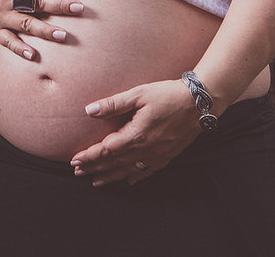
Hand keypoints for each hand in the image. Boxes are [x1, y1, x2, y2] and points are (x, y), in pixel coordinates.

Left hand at [70, 79, 200, 185]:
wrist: (200, 103)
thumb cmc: (168, 94)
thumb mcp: (139, 94)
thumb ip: (113, 104)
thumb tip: (89, 110)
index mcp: (136, 135)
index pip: (106, 151)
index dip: (89, 157)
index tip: (75, 161)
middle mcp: (146, 150)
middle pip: (115, 164)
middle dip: (95, 168)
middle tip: (78, 173)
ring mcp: (157, 155)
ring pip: (129, 171)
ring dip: (111, 176)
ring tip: (96, 181)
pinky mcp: (168, 155)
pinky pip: (148, 171)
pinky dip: (135, 177)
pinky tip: (129, 181)